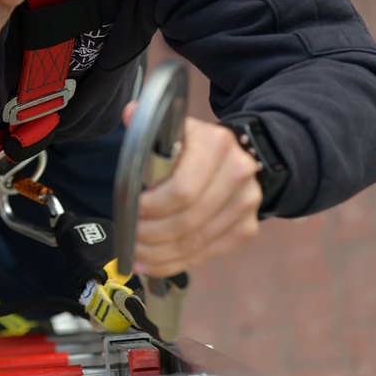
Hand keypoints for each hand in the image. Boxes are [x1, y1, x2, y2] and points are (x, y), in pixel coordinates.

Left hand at [125, 105, 262, 277]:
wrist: (232, 157)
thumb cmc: (191, 147)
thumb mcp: (172, 130)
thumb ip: (149, 126)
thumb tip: (130, 113)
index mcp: (217, 145)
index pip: (182, 189)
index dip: (153, 206)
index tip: (131, 210)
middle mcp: (238, 173)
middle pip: (188, 220)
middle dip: (151, 235)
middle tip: (128, 238)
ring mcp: (247, 203)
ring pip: (196, 242)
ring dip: (159, 254)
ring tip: (135, 254)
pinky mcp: (247, 228)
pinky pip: (207, 254)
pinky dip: (176, 262)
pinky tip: (153, 262)